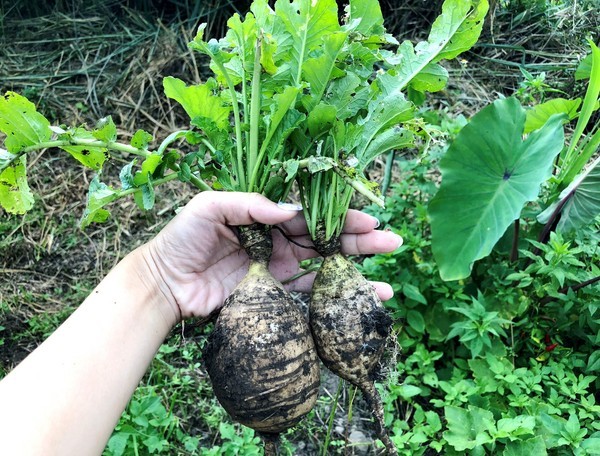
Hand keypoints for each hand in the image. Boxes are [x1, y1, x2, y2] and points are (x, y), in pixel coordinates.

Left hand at [141, 192, 402, 320]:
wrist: (166, 283)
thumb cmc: (182, 238)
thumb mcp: (209, 207)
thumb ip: (248, 204)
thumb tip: (288, 209)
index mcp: (265, 214)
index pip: (310, 213)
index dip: (340, 216)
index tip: (370, 219)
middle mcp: (277, 238)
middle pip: (326, 237)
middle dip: (361, 238)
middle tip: (393, 242)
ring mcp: (278, 265)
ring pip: (324, 263)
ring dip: (356, 266)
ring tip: (388, 270)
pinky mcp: (274, 291)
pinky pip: (308, 292)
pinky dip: (335, 294)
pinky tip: (362, 297)